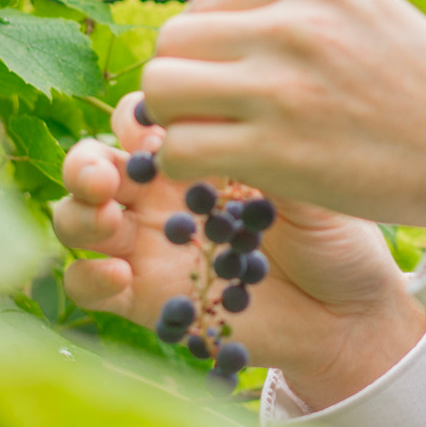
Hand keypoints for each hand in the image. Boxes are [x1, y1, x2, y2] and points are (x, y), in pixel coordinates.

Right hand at [51, 92, 425, 408]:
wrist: (348, 311)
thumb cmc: (335, 236)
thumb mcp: (309, 185)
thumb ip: (266, 154)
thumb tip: (228, 119)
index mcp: (196, 155)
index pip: (141, 119)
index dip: (140, 115)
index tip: (164, 123)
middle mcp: (162, 196)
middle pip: (94, 165)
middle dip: (85, 163)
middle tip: (106, 174)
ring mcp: (148, 246)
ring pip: (77, 219)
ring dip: (77, 213)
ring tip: (107, 218)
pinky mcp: (143, 298)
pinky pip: (88, 285)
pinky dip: (88, 276)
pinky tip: (120, 274)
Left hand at [138, 0, 425, 236]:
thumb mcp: (375, 15)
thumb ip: (307, 11)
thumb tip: (228, 26)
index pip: (207, 3)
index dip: (206, 48)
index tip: (229, 82)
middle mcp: (293, 23)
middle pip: (173, 41)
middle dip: (181, 81)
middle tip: (210, 115)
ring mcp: (281, 86)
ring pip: (161, 89)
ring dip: (175, 121)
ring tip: (212, 142)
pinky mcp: (274, 150)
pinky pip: (180, 148)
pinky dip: (186, 165)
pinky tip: (221, 174)